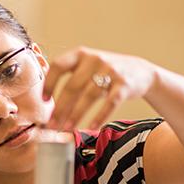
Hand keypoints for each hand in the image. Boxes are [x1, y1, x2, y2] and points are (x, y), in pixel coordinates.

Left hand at [42, 46, 157, 129]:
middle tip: (52, 124)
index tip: (44, 100)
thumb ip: (69, 76)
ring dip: (76, 115)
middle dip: (60, 108)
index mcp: (80, 54)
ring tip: (67, 128)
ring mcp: (111, 71)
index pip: (58, 65)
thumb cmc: (105, 72)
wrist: (140, 71)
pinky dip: (99, 116)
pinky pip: (109, 103)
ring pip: (89, 96)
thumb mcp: (87, 66)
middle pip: (72, 86)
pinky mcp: (125, 84)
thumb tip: (47, 102)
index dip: (49, 83)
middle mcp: (94, 59)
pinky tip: (90, 127)